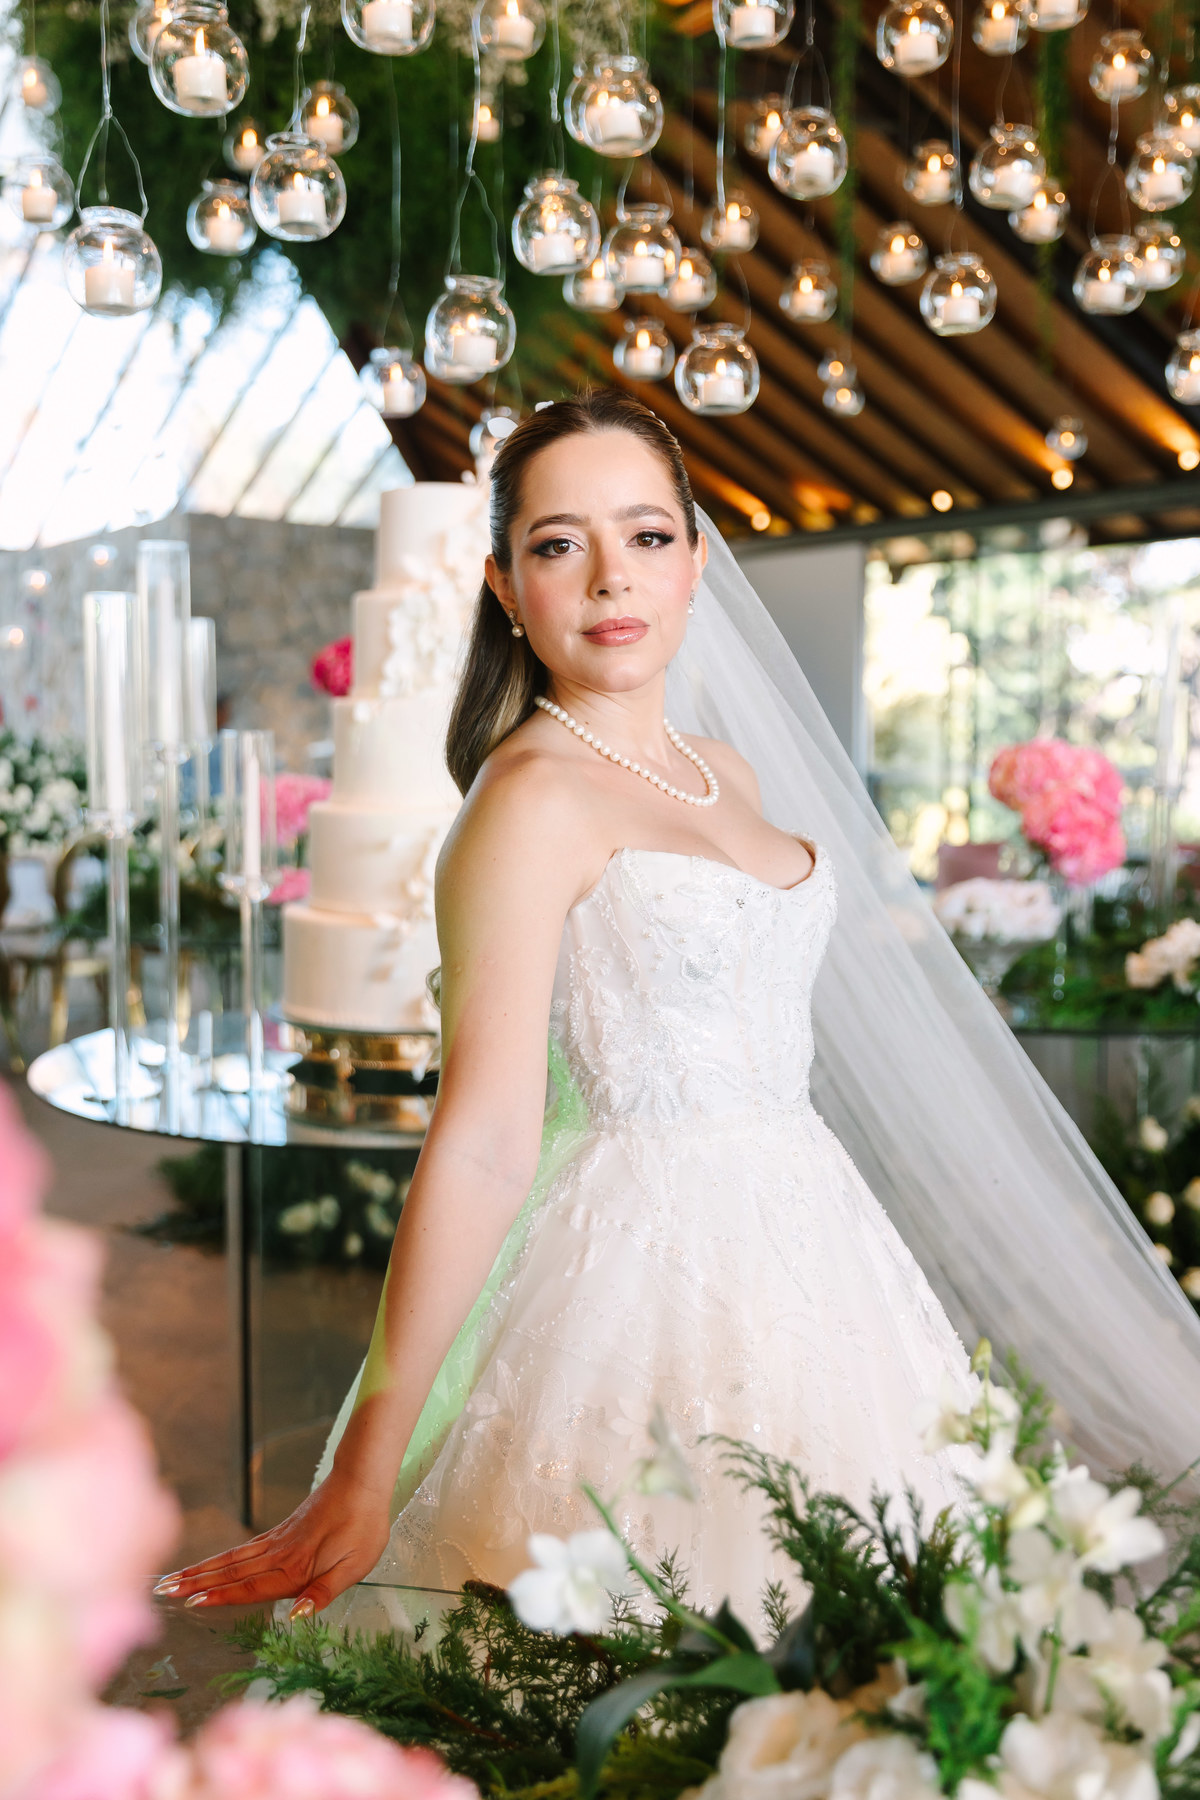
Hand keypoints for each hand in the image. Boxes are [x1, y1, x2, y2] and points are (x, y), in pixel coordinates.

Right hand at [152, 1467, 392, 1619]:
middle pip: (232, 1571)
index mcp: (296, 1568)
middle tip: (162, 1590)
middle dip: (197, 1582)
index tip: (192, 1603)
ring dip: (203, 1569)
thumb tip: (295, 1617)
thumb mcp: (355, 1566)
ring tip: (175, 1577)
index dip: (222, 1597)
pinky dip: (223, 1556)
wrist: (363, 1480)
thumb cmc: (365, 1526)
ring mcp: (278, 1539)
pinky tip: (213, 1563)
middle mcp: (280, 1554)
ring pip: (234, 1558)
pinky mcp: (283, 1530)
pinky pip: (246, 1547)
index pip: (251, 1587)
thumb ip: (323, 1592)